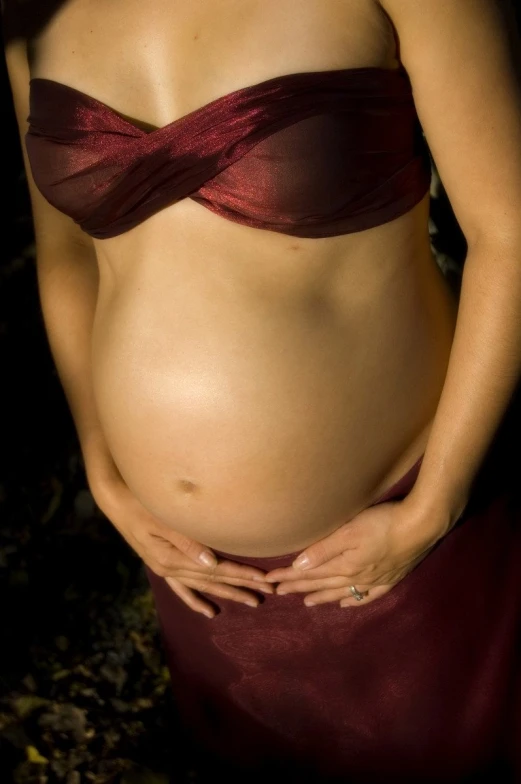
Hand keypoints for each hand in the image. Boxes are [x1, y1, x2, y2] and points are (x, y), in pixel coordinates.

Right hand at [89, 461, 272, 617]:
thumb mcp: (160, 519)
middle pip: (213, 580)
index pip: (217, 570)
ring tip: (250, 601)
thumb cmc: (138, 502)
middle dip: (241, 587)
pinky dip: (195, 599)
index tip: (264, 581)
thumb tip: (211, 563)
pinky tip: (208, 610)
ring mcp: (165, 568)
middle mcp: (170, 568)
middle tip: (267, 594)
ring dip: (226, 592)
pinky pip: (182, 587)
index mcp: (173, 558)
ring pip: (202, 585)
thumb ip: (186, 541)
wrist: (114, 500)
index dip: (242, 575)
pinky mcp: (160, 563)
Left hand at [265, 496, 446, 607]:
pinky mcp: (391, 577)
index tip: (270, 581)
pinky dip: (354, 600)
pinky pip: (368, 595)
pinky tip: (346, 603)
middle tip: (279, 592)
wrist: (422, 526)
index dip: (289, 576)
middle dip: (299, 587)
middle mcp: (357, 577)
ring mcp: (375, 579)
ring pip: (342, 592)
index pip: (310, 573)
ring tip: (307, 603)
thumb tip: (299, 567)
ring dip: (322, 596)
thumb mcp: (349, 532)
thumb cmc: (383, 523)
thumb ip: (324, 550)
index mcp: (345, 565)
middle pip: (322, 584)